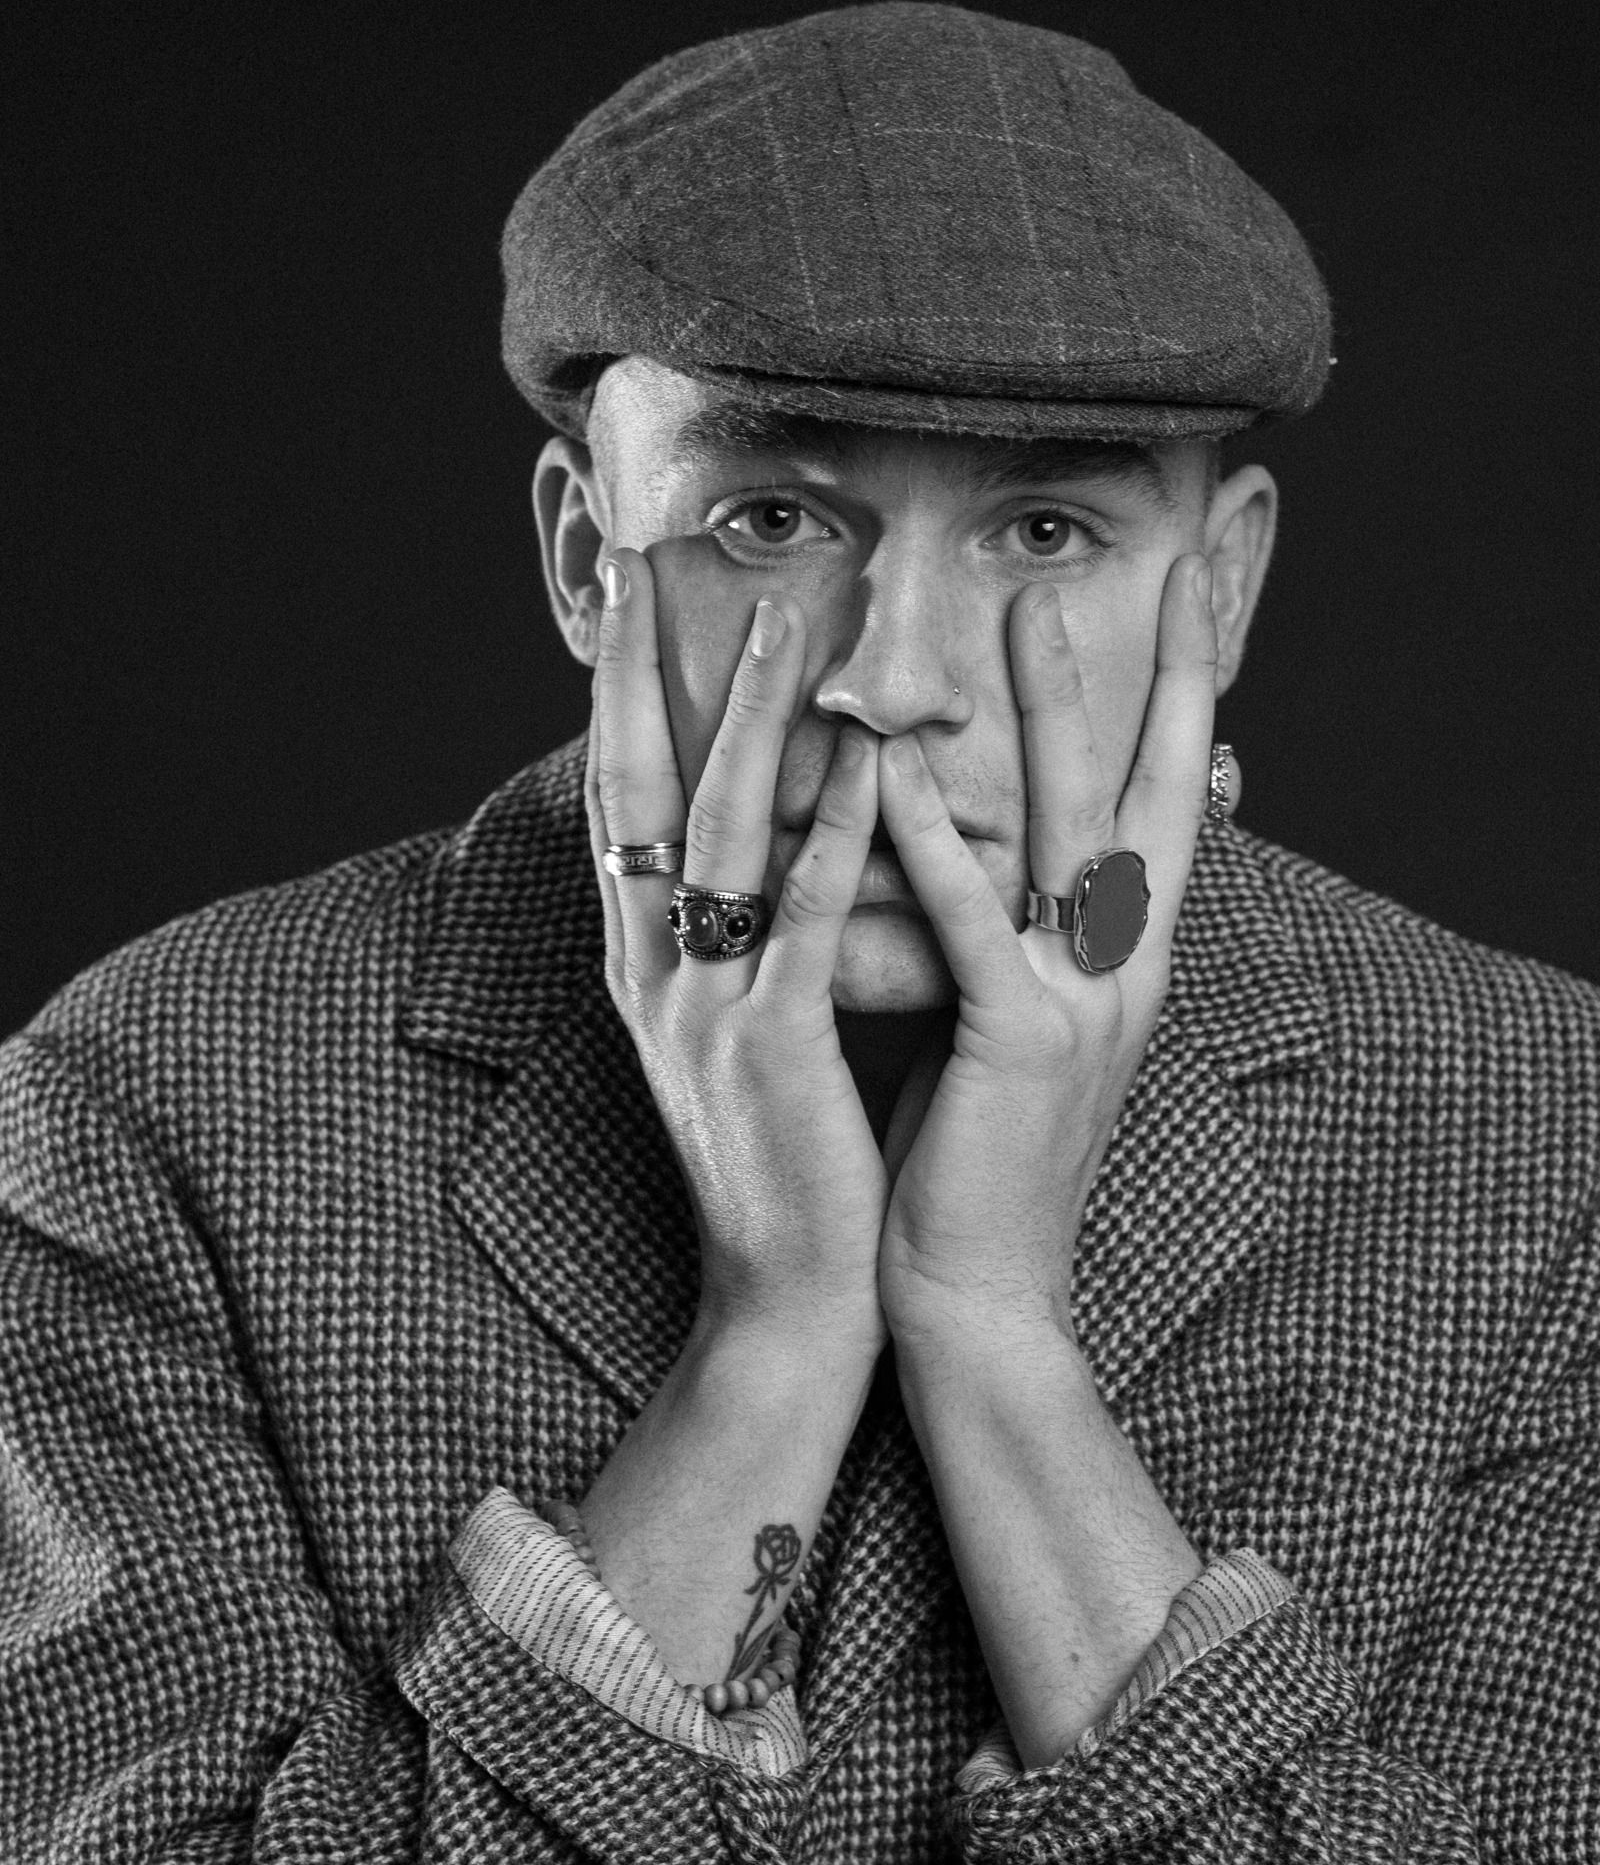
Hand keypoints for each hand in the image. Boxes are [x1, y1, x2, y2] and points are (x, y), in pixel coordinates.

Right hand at [587, 548, 888, 1353]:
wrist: (788, 1295)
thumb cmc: (785, 1158)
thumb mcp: (738, 1033)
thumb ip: (738, 940)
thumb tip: (760, 847)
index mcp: (642, 966)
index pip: (618, 804)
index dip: (615, 701)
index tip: (620, 609)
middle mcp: (653, 972)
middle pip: (637, 792)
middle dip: (640, 675)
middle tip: (642, 569)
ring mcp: (706, 1005)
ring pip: (721, 829)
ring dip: (747, 715)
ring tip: (774, 618)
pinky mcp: (776, 1042)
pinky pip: (810, 913)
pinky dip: (839, 828)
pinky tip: (869, 759)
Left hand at [875, 553, 1217, 1349]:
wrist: (980, 1297)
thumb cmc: (974, 1158)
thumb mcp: (1007, 1031)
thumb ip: (1009, 941)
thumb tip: (981, 852)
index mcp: (1121, 965)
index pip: (1165, 808)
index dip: (1186, 706)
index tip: (1197, 607)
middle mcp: (1122, 970)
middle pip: (1151, 794)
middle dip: (1156, 676)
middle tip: (1168, 570)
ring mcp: (1082, 1005)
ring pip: (1075, 834)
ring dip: (1052, 716)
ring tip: (1025, 616)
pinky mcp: (1019, 1044)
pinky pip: (976, 924)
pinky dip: (936, 845)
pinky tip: (898, 774)